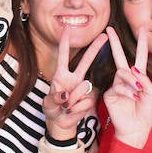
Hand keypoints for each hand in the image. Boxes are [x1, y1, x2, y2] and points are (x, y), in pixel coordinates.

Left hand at [43, 25, 108, 140]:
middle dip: (95, 48)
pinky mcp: (89, 99)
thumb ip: (54, 98)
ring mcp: (83, 88)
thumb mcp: (47, 104)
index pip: (63, 56)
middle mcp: (74, 79)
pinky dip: (77, 108)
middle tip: (105, 36)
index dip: (65, 42)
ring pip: (83, 87)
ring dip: (72, 100)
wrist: (60, 124)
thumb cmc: (52, 110)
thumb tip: (66, 95)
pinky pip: (85, 101)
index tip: (67, 28)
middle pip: (86, 61)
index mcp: (61, 75)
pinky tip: (72, 111)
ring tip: (65, 107)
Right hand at [101, 25, 151, 149]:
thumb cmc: (146, 114)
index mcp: (139, 78)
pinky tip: (132, 98)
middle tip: (109, 29)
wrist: (135, 130)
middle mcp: (126, 79)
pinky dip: (126, 91)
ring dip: (131, 81)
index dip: (141, 43)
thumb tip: (133, 69)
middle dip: (115, 43)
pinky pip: (117, 86)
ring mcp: (116, 85)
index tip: (142, 29)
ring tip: (138, 92)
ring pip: (122, 73)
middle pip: (120, 57)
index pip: (140, 57)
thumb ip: (145, 81)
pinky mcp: (109, 93)